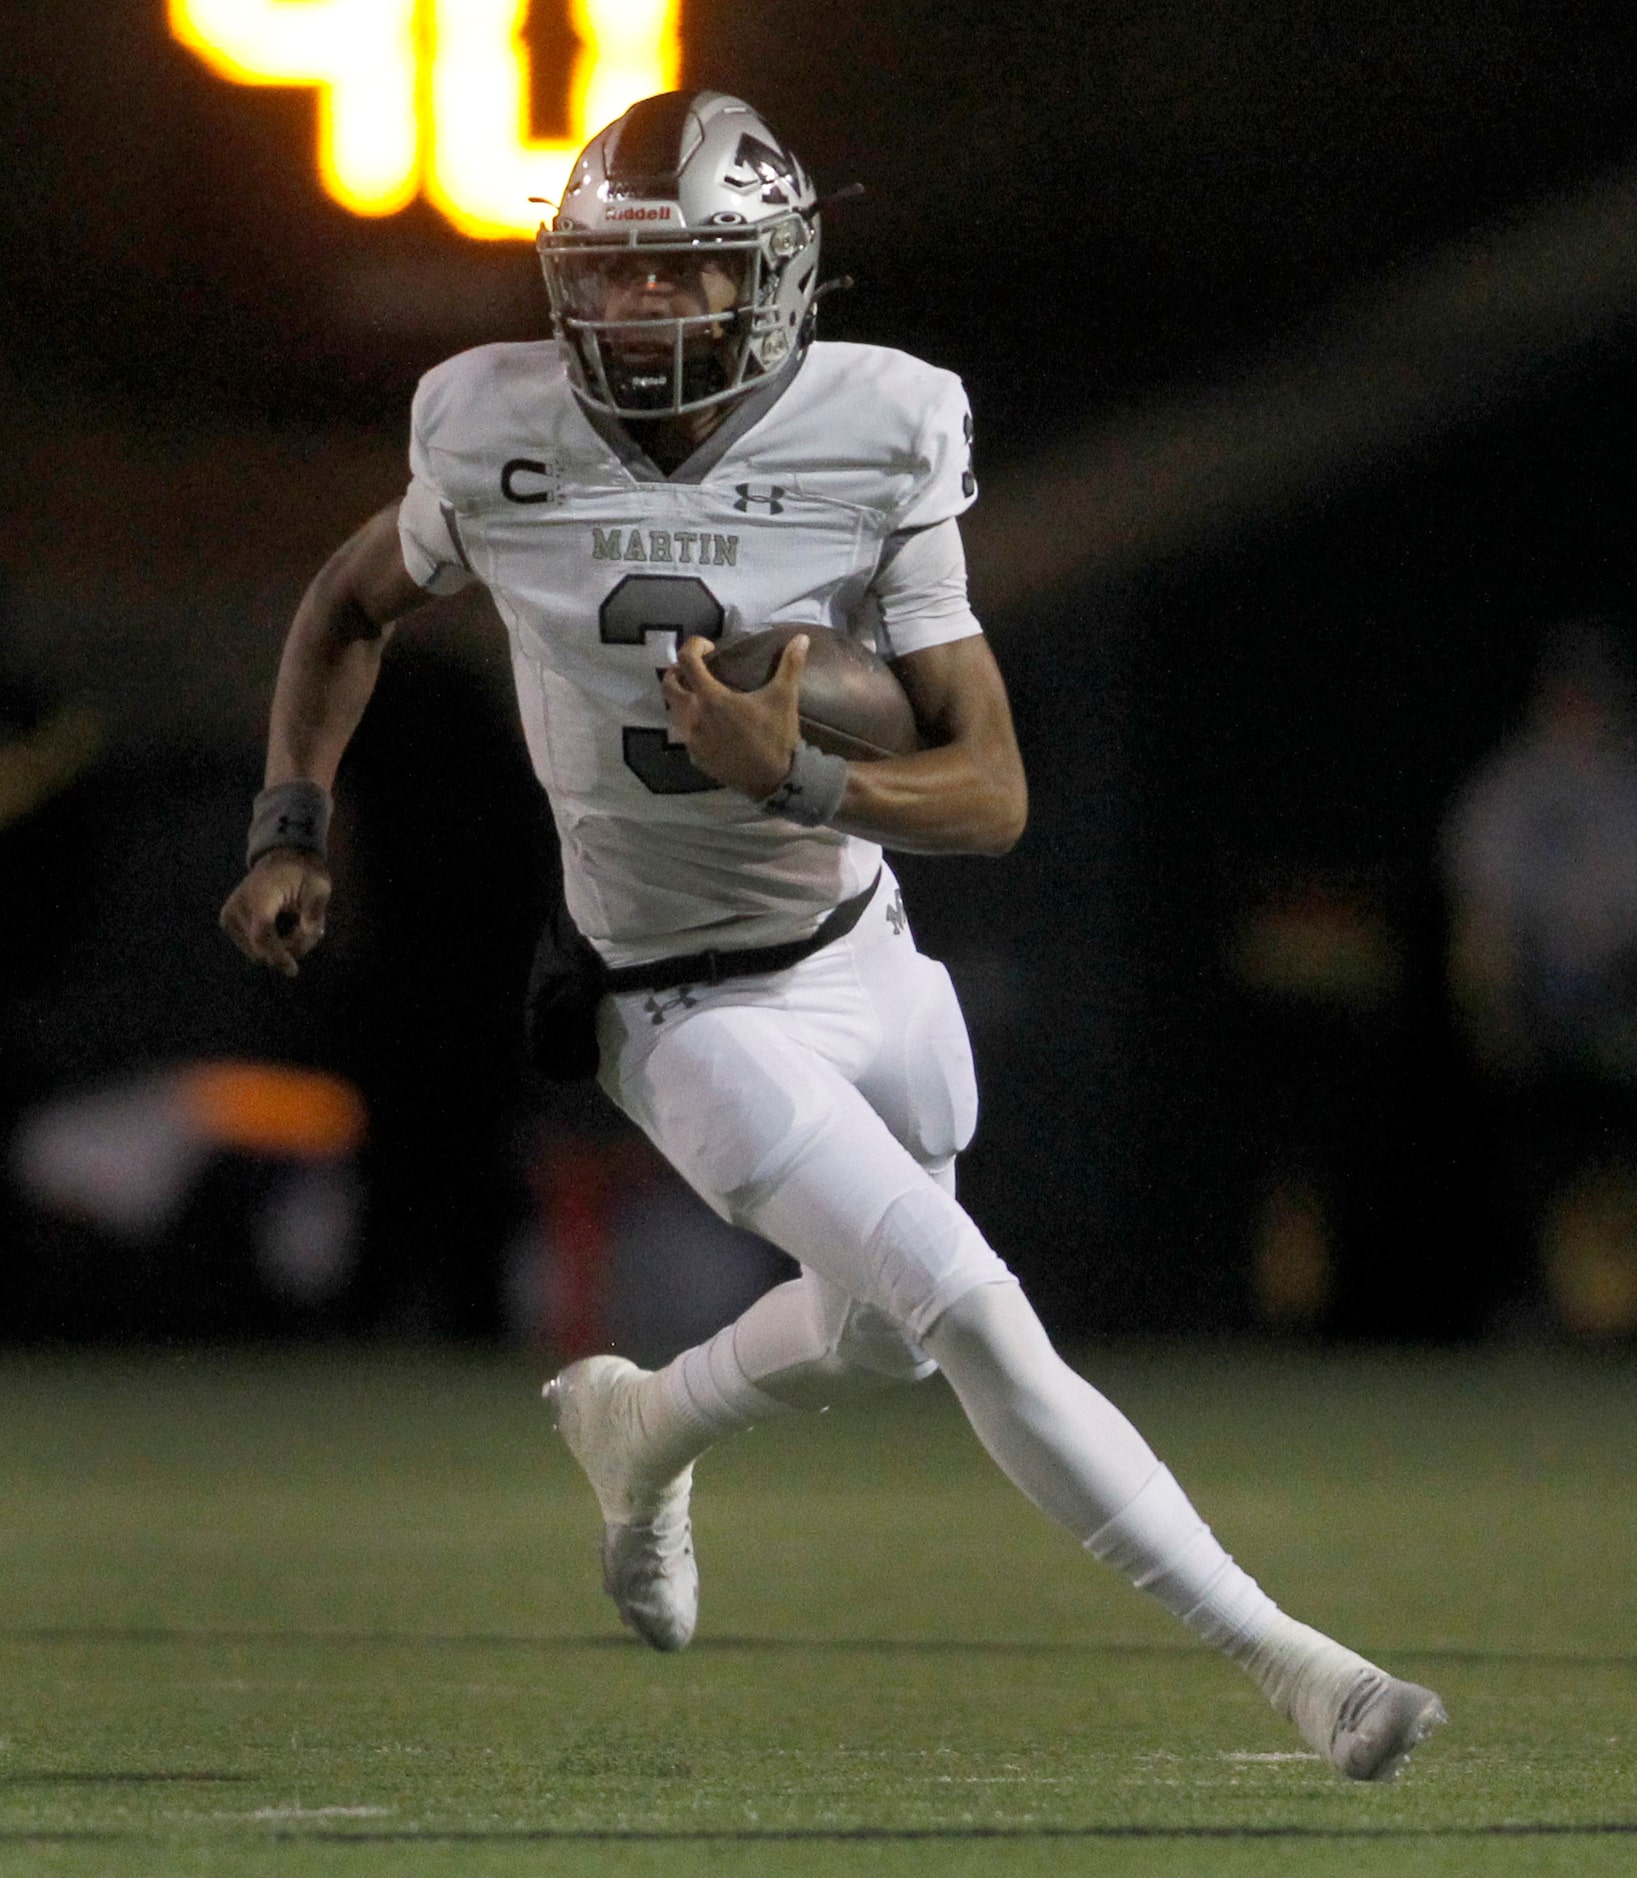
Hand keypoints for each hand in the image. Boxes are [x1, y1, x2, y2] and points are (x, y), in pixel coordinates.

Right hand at [219, 850, 331, 976]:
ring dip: (281, 948)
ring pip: (257, 952)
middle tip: (309, 930)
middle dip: (288, 948)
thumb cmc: (304, 874)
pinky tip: (283, 926)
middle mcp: (237, 907)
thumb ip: (315, 910)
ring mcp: (229, 915)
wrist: (282, 859)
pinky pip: (253, 947)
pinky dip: (271, 944)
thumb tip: (311, 932)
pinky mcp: (228, 922)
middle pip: (262, 948)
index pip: (262, 936)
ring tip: (296, 925)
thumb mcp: (319, 887)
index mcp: (258, 896)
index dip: (277, 956)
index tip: (293, 970)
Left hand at [661, 633, 808, 798]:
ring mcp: (692, 740)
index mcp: (712, 698)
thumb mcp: (784, 698)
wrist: (773, 780)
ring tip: (700, 695)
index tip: (709, 648)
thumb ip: (790, 665)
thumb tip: (802, 638)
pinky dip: (690, 722)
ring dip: (681, 698)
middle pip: (668, 685)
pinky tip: (708, 724)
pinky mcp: (696, 757)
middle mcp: (694, 717)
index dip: (694, 646)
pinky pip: (684, 734)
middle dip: (677, 672)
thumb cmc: (776, 736)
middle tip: (695, 670)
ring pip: (672, 710)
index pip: (688, 661)